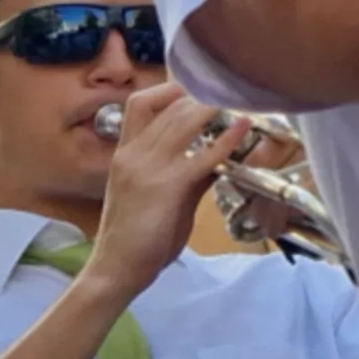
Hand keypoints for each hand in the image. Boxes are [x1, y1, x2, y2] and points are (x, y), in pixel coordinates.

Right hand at [80, 84, 254, 295]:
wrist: (116, 270)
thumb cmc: (137, 237)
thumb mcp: (161, 196)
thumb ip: (186, 172)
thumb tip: (217, 154)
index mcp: (126, 153)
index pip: (141, 102)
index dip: (170, 89)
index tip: (197, 88)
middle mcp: (134, 153)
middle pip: (169, 105)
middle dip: (202, 94)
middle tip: (229, 93)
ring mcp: (148, 167)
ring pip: (184, 120)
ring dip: (214, 107)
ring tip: (239, 102)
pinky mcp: (166, 186)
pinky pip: (201, 156)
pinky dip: (226, 139)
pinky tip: (242, 128)